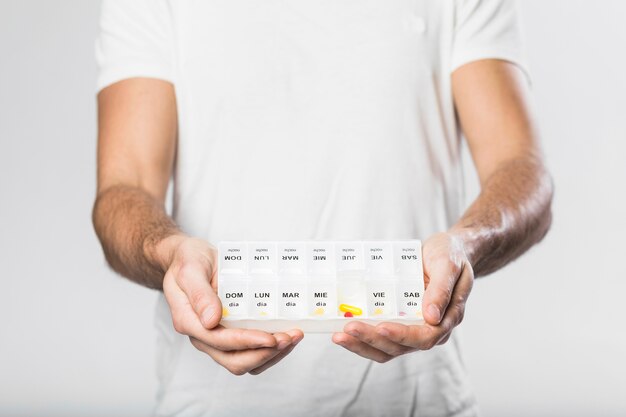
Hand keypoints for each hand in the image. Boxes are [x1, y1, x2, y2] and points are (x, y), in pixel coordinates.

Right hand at [160, 236, 303, 374]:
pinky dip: (271, 349)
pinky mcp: (230, 333)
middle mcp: (203, 336)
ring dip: (272, 355)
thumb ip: (199, 294)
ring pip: (245, 361)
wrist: (189, 258)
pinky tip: (287, 335)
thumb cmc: (188, 261)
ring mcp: (217, 338)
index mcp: (189, 321)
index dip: (247, 342)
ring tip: (293, 337)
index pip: (220, 341)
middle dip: (265, 353)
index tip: (270, 337)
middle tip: (289, 337)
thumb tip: (211, 321)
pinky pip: (251, 351)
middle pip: (235, 360)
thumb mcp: (190, 270)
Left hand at [332, 232, 473, 361]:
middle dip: (372, 340)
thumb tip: (431, 317)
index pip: (424, 337)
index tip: (381, 327)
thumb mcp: (449, 265)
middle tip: (348, 329)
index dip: (402, 336)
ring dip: (363, 345)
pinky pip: (381, 337)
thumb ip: (441, 290)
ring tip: (339, 337)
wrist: (448, 250)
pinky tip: (343, 331)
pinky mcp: (400, 321)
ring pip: (388, 348)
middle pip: (400, 347)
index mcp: (447, 319)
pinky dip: (363, 338)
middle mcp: (430, 329)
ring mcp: (414, 327)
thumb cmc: (451, 255)